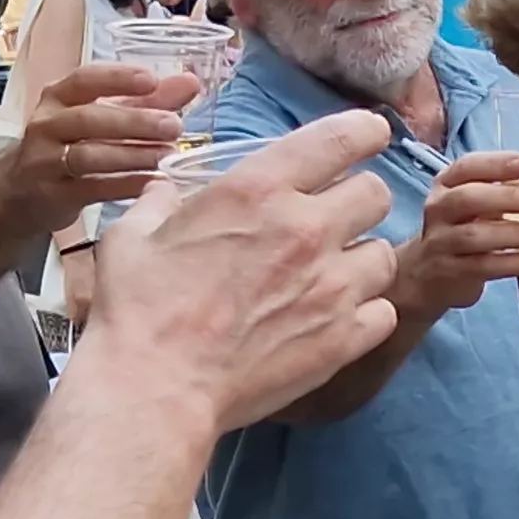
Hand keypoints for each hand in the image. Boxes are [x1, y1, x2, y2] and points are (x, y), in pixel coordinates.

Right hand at [0, 62, 192, 228]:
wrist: (21, 190)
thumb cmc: (71, 143)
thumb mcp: (101, 115)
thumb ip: (146, 100)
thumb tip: (190, 83)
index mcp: (58, 97)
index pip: (85, 80)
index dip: (118, 78)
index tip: (152, 80)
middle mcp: (47, 125)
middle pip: (89, 119)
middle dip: (134, 121)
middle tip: (174, 125)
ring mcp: (45, 161)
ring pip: (88, 155)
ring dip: (131, 155)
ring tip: (166, 155)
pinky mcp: (53, 195)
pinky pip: (91, 189)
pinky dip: (124, 186)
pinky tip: (152, 184)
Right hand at [86, 109, 404, 434]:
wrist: (157, 386)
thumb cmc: (138, 307)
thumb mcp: (133, 236)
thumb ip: (160, 204)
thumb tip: (166, 191)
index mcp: (259, 190)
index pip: (342, 138)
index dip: (365, 132)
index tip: (371, 136)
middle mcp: (307, 230)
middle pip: (376, 193)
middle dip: (359, 200)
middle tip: (337, 217)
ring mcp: (331, 287)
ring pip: (384, 254)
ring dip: (363, 259)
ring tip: (335, 273)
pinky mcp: (342, 338)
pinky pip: (382, 312)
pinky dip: (366, 312)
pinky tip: (337, 317)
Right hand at [389, 147, 518, 316]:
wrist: (428, 275)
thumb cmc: (468, 227)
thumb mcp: (489, 201)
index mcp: (448, 183)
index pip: (467, 166)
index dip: (496, 164)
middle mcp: (439, 208)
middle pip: (469, 198)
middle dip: (511, 197)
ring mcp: (440, 241)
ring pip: (476, 235)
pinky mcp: (450, 271)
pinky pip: (484, 266)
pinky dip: (518, 263)